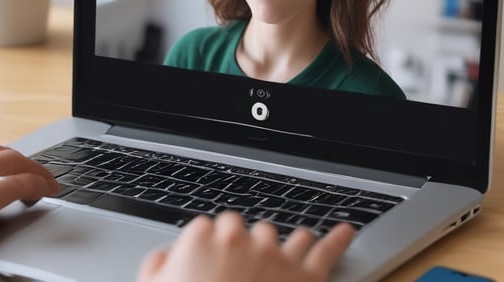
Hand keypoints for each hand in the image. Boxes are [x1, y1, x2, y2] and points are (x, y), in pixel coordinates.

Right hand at [137, 211, 355, 281]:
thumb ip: (157, 267)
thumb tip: (164, 258)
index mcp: (202, 239)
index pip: (207, 228)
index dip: (208, 248)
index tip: (209, 263)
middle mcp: (240, 240)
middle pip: (243, 230)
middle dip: (241, 246)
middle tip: (238, 271)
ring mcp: (275, 255)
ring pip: (277, 235)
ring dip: (277, 244)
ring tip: (282, 253)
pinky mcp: (305, 276)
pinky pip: (324, 251)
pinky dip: (337, 240)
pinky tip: (345, 232)